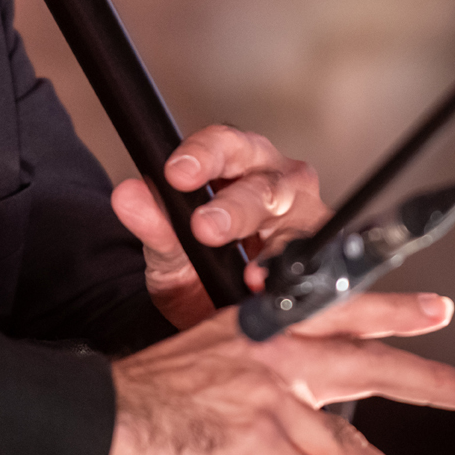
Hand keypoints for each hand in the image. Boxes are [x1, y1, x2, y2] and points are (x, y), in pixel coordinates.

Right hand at [94, 291, 454, 454]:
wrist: (101, 418)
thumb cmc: (142, 395)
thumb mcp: (201, 356)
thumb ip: (247, 370)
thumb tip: (278, 398)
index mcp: (260, 330)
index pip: (339, 309)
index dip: (391, 310)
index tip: (434, 309)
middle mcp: (273, 358)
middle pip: (368, 364)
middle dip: (429, 379)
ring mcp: (270, 403)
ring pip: (351, 443)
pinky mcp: (259, 447)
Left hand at [110, 125, 327, 328]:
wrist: (212, 310)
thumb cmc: (198, 259)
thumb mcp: (167, 248)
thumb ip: (152, 223)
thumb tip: (127, 196)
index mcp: (238, 160)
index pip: (224, 144)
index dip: (203, 155)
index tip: (176, 175)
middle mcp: (279, 181)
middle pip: (264, 185)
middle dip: (234, 208)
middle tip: (205, 229)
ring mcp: (307, 217)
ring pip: (298, 224)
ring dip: (277, 249)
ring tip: (253, 275)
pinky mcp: (326, 255)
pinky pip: (319, 264)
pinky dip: (299, 279)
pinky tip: (278, 294)